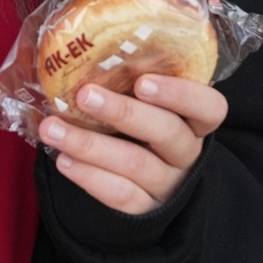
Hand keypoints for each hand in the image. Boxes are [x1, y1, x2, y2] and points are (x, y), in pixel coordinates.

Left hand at [37, 74, 227, 214]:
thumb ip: (131, 82)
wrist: (142, 185)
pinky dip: (89, 177)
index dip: (180, 94)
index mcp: (195, 121)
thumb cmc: (140, 127)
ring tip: (52, 129)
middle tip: (85, 95)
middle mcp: (186, 152)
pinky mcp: (146, 210)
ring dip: (89, 144)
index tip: (143, 82)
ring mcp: (168, 184)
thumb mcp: (147, 106)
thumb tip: (88, 52)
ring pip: (136, 164)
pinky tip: (63, 161)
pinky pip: (121, 195)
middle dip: (122, 112)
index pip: (209, 107)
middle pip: (167, 132)